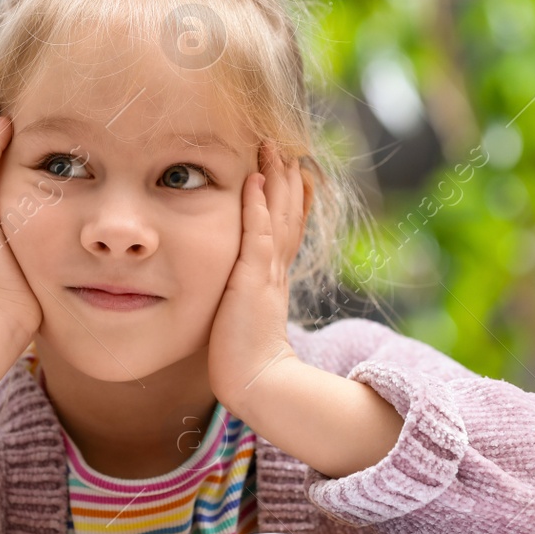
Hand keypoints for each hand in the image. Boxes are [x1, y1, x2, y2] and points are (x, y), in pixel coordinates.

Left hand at [208, 142, 308, 408]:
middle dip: (287, 181)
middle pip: (288, 215)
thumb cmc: (243, 363)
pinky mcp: (252, 280)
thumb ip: (243, 304)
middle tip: (286, 149)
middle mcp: (275, 271)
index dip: (292, 202)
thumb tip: (237, 300)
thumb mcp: (243, 322)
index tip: (297, 175)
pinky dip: (256, 205)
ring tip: (274, 149)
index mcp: (273, 280)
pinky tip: (254, 179)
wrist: (255, 384)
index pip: (287, 231)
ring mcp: (266, 273)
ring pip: (277, 216)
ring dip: (276, 180)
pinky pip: (257, 234)